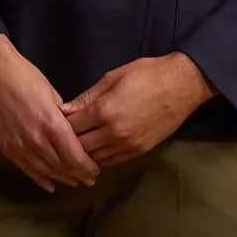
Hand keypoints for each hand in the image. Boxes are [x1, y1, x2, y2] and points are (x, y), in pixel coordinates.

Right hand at [0, 34, 99, 192]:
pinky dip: (40, 179)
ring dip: (62, 178)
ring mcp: (19, 146)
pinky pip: (26, 169)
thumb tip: (73, 133)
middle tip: (89, 180)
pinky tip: (50, 185)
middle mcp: (36, 139)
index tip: (96, 171)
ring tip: (74, 182)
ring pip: (45, 170)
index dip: (87, 167)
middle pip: (62, 166)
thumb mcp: (52, 94)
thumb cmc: (25, 77)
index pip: (74, 156)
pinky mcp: (5, 148)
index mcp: (51, 123)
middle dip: (78, 175)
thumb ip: (63, 118)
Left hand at [62, 54, 216, 165]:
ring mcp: (127, 144)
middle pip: (79, 147)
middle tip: (60, 140)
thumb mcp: (112, 77)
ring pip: (94, 158)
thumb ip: (87, 97)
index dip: (59, 126)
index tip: (54, 124)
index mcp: (104, 111)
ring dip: (83, 155)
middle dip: (67, 144)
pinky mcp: (139, 151)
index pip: (71, 127)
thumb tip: (64, 110)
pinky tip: (93, 154)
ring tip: (73, 150)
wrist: (182, 85)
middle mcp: (113, 132)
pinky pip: (112, 162)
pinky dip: (100, 159)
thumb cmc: (147, 74)